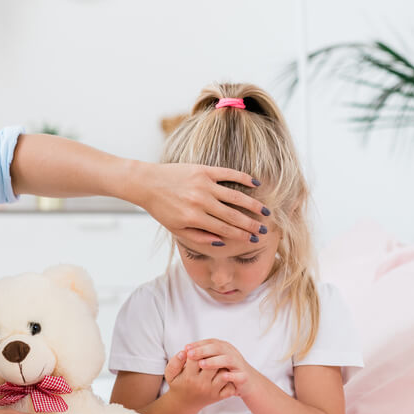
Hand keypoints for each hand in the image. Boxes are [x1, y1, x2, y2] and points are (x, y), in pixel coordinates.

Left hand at [135, 162, 268, 247]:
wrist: (147, 183)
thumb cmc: (162, 208)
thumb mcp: (176, 229)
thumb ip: (198, 237)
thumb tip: (221, 243)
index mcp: (194, 218)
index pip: (224, 229)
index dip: (241, 235)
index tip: (254, 240)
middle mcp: (200, 201)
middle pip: (233, 215)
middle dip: (251, 224)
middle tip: (264, 230)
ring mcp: (203, 184)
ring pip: (235, 196)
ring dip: (253, 204)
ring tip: (266, 212)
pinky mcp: (203, 170)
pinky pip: (228, 174)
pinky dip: (243, 178)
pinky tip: (256, 184)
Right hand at [164, 348, 236, 408]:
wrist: (184, 404)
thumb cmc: (178, 385)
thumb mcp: (170, 374)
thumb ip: (175, 362)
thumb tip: (184, 351)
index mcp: (189, 377)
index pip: (196, 358)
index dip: (197, 350)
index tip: (196, 350)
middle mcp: (201, 384)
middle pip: (212, 365)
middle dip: (211, 356)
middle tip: (209, 354)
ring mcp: (212, 391)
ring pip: (223, 374)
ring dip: (222, 366)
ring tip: (217, 362)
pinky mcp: (219, 396)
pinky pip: (230, 386)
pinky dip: (230, 379)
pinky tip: (224, 373)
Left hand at [184, 339, 263, 397]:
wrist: (247, 383)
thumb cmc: (226, 371)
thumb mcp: (214, 360)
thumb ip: (203, 354)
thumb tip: (184, 351)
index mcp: (223, 347)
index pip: (210, 342)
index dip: (198, 344)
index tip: (185, 348)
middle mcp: (231, 352)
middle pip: (217, 347)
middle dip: (203, 350)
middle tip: (190, 354)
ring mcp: (238, 363)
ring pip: (228, 359)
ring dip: (214, 361)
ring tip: (201, 364)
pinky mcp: (244, 376)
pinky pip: (239, 375)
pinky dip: (231, 375)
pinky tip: (222, 376)